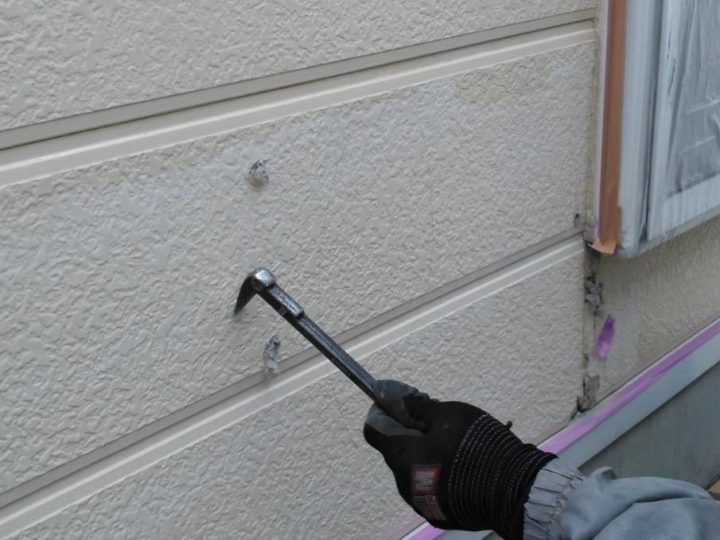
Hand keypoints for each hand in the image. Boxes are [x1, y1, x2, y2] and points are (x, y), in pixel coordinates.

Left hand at [364, 380, 554, 538]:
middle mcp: (403, 484)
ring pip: (413, 469)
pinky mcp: (440, 513)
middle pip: (395, 449)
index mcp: (400, 457)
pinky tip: (460, 462)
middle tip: (434, 418)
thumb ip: (419, 407)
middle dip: (409, 430)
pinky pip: (430, 487)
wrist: (513, 490)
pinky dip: (437, 471)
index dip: (381, 411)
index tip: (397, 401)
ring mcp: (421, 503)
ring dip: (424, 452)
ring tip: (453, 441)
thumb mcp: (448, 414)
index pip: (372, 430)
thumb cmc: (476, 446)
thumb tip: (402, 400)